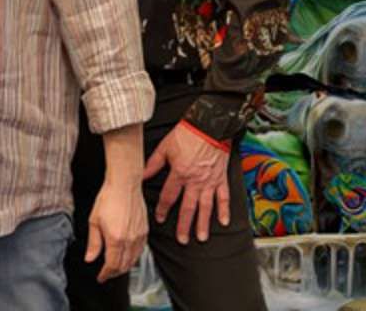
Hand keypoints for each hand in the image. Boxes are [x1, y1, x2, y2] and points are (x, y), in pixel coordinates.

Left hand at [85, 177, 146, 281]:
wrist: (125, 185)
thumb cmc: (108, 198)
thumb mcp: (94, 221)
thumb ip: (93, 243)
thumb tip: (90, 258)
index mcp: (116, 239)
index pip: (112, 265)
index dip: (105, 274)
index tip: (100, 277)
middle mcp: (130, 240)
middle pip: (124, 266)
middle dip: (114, 273)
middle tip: (106, 274)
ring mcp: (140, 236)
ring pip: (133, 260)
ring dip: (124, 267)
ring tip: (114, 267)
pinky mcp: (145, 232)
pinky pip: (140, 251)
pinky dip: (132, 258)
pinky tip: (126, 255)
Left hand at [143, 123, 229, 244]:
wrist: (210, 126)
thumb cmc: (187, 134)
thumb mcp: (164, 148)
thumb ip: (152, 164)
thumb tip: (141, 175)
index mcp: (180, 173)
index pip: (169, 197)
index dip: (163, 209)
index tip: (161, 219)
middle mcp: (195, 181)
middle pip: (188, 208)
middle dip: (184, 225)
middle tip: (182, 240)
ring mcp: (210, 181)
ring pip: (206, 207)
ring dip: (203, 224)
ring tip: (201, 237)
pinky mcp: (221, 178)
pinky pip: (223, 197)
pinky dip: (224, 210)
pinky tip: (223, 222)